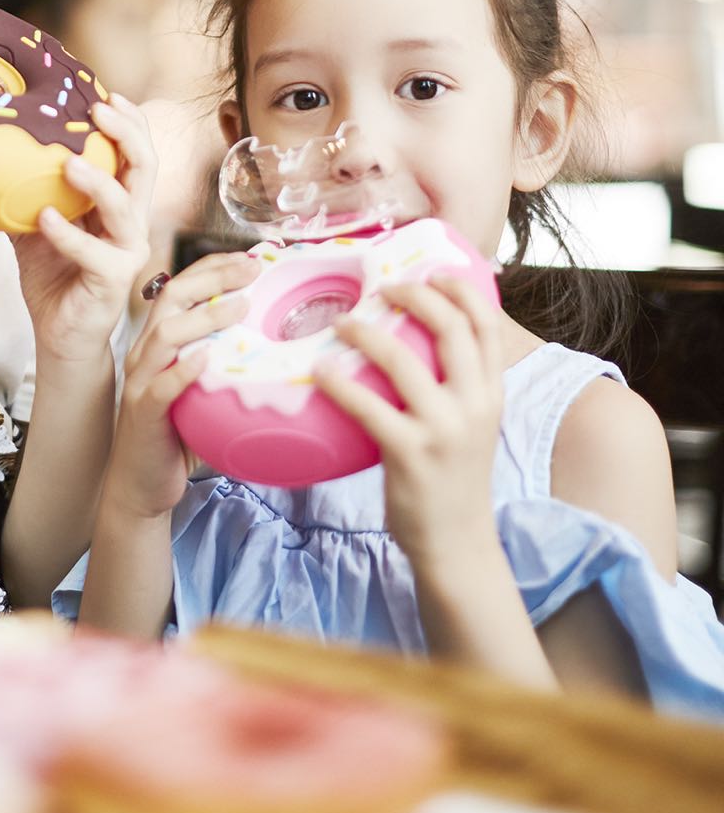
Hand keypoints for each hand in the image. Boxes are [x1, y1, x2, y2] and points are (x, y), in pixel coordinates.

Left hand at [14, 94, 155, 366]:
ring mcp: (127, 252)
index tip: (106, 94)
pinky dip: (68, 233)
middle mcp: (132, 223)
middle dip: (127, 134)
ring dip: (98, 181)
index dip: (129, 122)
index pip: (135, 154)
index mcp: (119, 203)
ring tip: (69, 161)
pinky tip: (43, 217)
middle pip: (144, 168)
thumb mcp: (35, 224)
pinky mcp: (114, 281)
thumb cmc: (53, 275)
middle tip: (99, 109)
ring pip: (126, 207)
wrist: (59, 334)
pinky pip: (95, 252)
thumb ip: (26, 191)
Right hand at [103, 251, 255, 521]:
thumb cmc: (176, 433)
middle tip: (252, 269)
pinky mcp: (142, 412)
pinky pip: (159, 386)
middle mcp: (144, 352)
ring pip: (165, 335)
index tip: (249, 257)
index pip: (180, 286)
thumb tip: (275, 341)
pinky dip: (183, 370)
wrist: (140, 484)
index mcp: (158, 341)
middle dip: (213, 277)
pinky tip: (207, 359)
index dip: (212, 266)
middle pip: (172, 297)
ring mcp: (140, 381)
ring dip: (205, 317)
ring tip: (240, 307)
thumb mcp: (199, 387)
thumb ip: (223, 361)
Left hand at [312, 274, 507, 576]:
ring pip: (402, 359)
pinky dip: (339, 383)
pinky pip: (367, 405)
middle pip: (450, 328)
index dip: (459, 289)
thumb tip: (425, 333)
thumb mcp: (473, 423)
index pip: (485, 325)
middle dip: (414, 295)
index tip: (430, 271)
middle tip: (383, 287)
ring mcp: (442, 429)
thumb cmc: (454, 475)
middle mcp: (474, 405)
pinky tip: (320, 372)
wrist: (457, 541)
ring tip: (341, 324)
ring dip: (365, 333)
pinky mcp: (409, 453)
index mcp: (491, 393)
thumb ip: (459, 383)